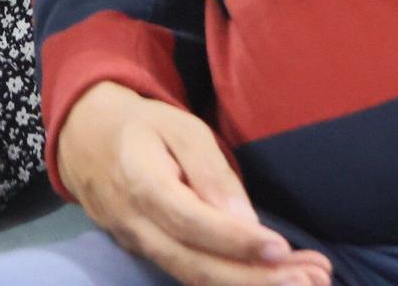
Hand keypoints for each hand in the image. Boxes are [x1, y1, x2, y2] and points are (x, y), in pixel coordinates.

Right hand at [56, 83, 330, 285]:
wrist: (86, 139)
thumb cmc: (142, 127)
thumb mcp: (178, 127)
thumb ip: (210, 171)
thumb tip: (245, 221)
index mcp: (140, 184)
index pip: (191, 222)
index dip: (236, 241)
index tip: (281, 249)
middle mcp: (135, 226)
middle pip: (196, 265)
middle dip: (255, 279)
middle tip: (311, 280)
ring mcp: (137, 246)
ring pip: (195, 278)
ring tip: (305, 282)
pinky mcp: (147, 256)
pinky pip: (191, 275)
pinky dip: (233, 282)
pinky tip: (272, 280)